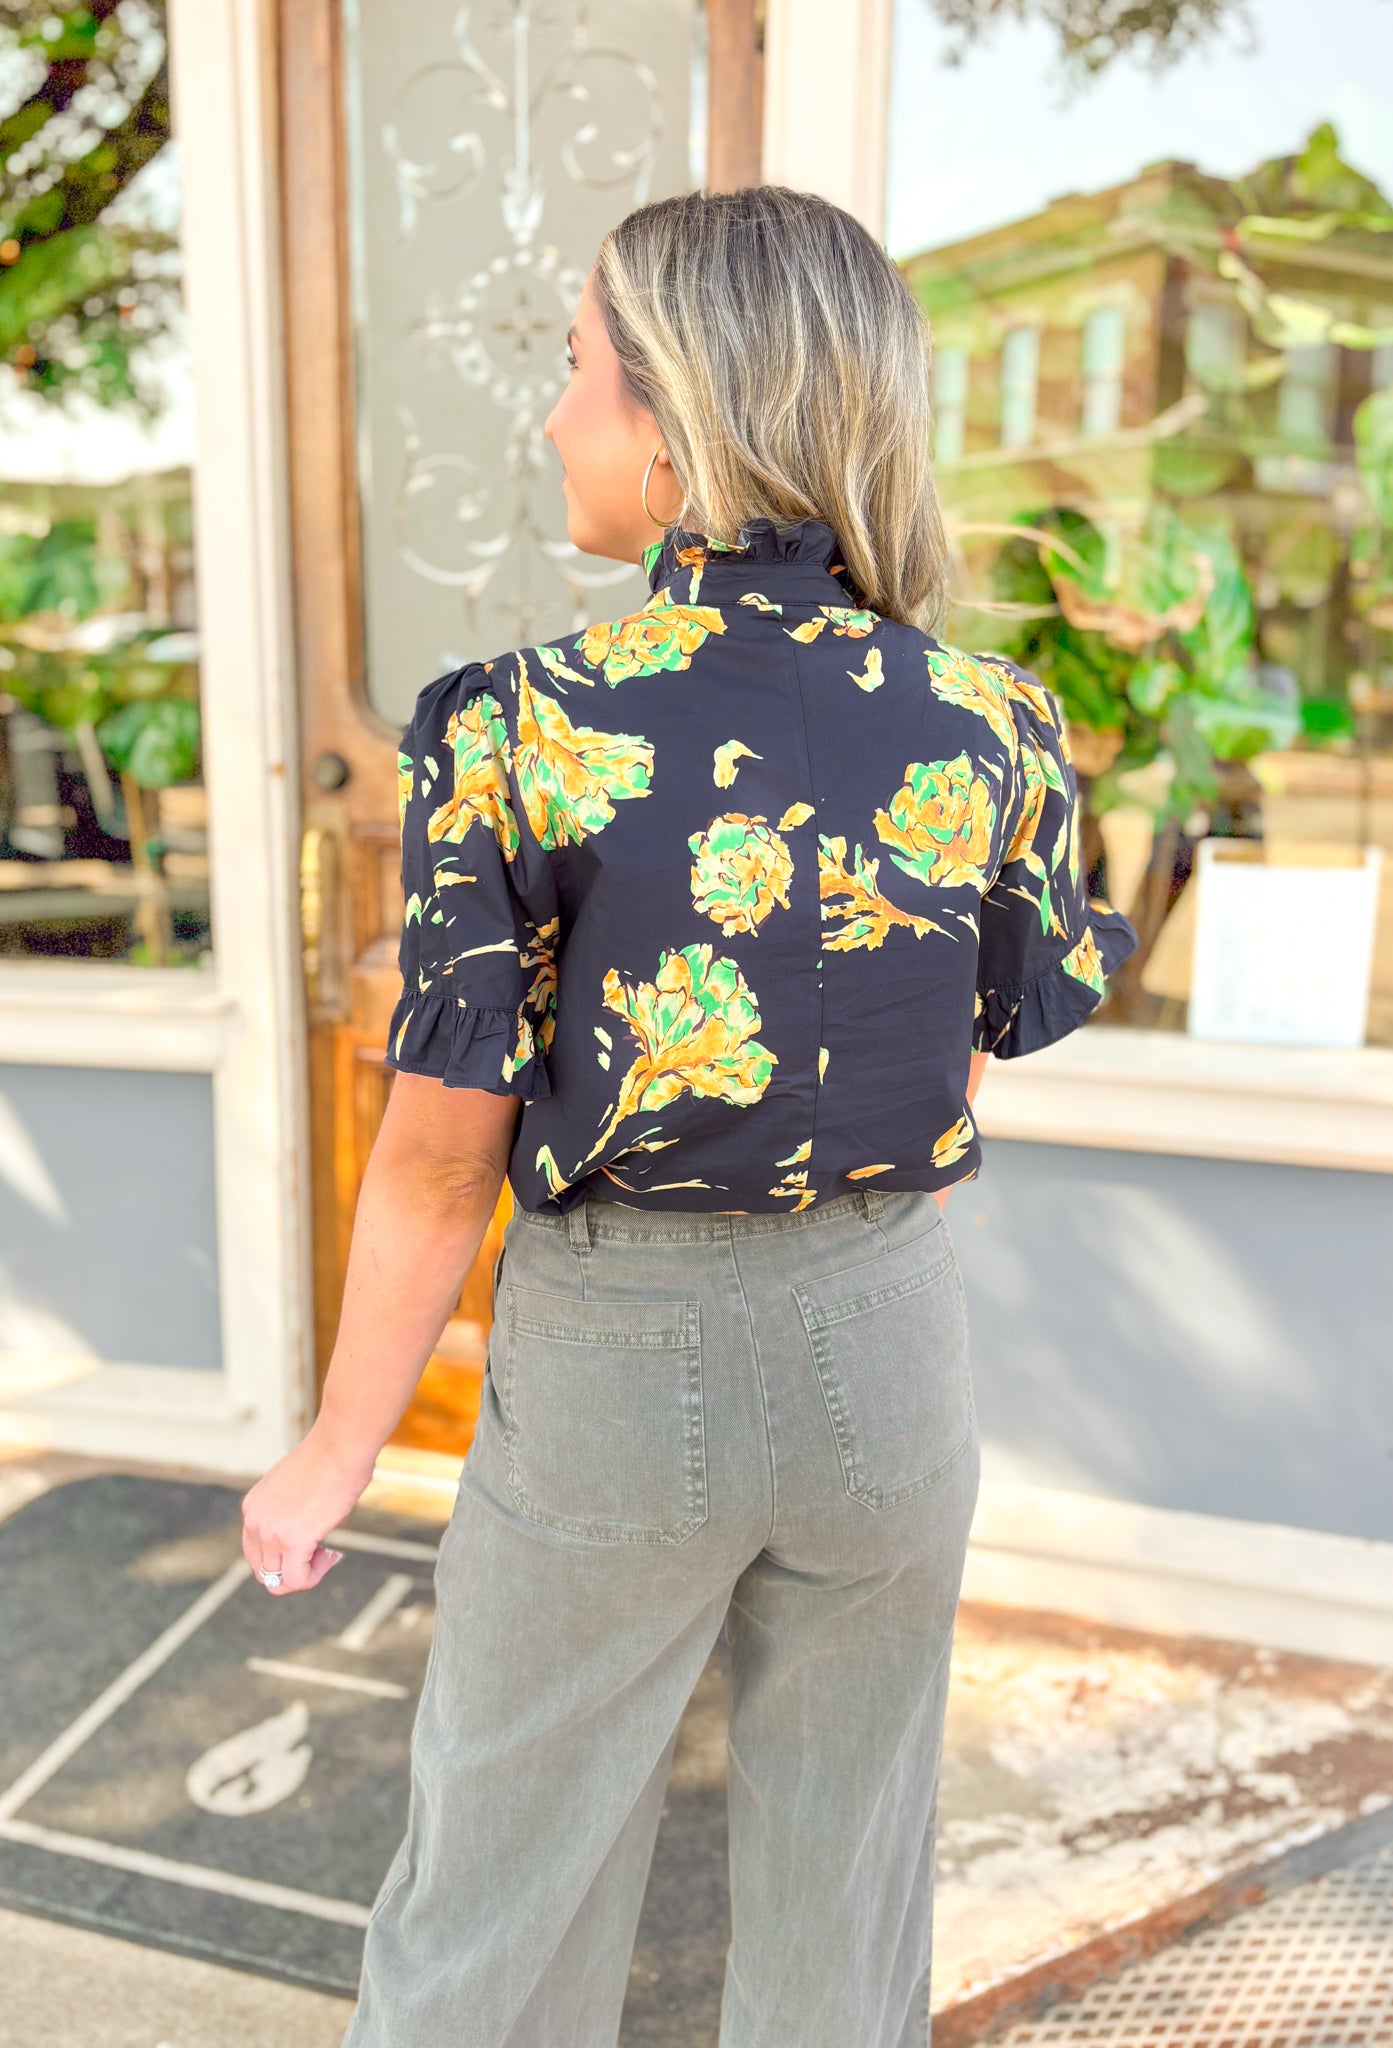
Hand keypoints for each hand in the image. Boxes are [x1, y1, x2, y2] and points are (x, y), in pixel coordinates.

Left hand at [240, 1425, 376, 1595]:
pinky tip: (333, 1555)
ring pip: (278, 1582)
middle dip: (292, 1570)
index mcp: (252, 1508)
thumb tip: (304, 1530)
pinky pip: (297, 1580)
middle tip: (321, 1553)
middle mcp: (254, 1522)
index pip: (256, 1553)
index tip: (312, 1543)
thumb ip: (289, 1511)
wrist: (340, 1446)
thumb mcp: (295, 1488)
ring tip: (328, 1554)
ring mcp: (271, 1532)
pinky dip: (315, 1576)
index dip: (284, 1557)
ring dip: (306, 1574)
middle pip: (263, 1573)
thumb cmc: (330, 1459)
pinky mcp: (293, 1540)